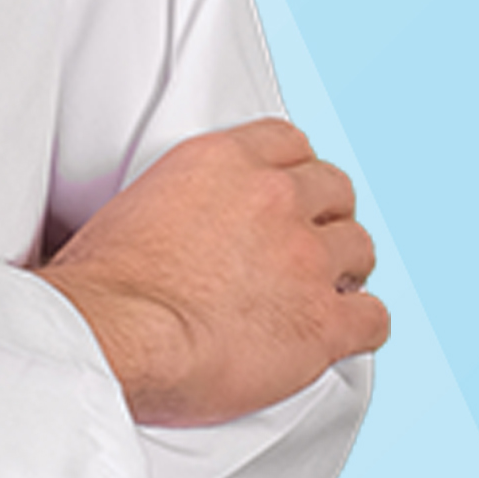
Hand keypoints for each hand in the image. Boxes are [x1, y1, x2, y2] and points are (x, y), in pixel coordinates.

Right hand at [40, 117, 388, 426]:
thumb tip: (181, 225)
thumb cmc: (106, 280)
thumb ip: (184, 198)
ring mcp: (304, 258)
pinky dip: (359, 327)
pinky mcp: (323, 322)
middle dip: (326, 216)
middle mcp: (272, 197)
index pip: (288, 141)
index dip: (294, 171)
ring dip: (344, 269)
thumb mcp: (137, 201)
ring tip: (324, 290)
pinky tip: (338, 336)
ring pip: (361, 248)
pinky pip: (373, 318)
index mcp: (222, 160)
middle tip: (309, 243)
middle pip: (335, 188)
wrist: (116, 331)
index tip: (290, 192)